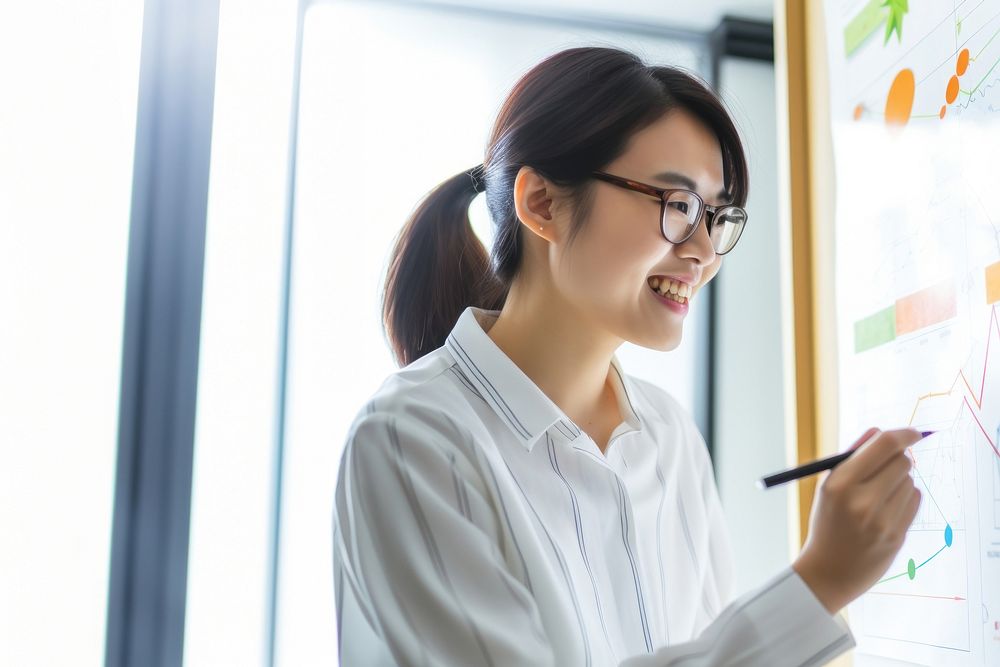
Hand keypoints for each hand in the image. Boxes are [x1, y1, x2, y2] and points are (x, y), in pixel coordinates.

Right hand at [792, 427, 922, 613]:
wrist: (828, 572)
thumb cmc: (827, 522)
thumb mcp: (828, 487)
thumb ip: (852, 457)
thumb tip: (879, 430)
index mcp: (840, 484)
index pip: (883, 445)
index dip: (903, 433)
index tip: (912, 432)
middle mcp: (862, 501)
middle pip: (902, 461)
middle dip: (899, 458)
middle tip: (889, 465)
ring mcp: (882, 521)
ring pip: (910, 481)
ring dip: (899, 482)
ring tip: (879, 496)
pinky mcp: (896, 536)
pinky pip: (915, 500)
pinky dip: (905, 498)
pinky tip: (887, 510)